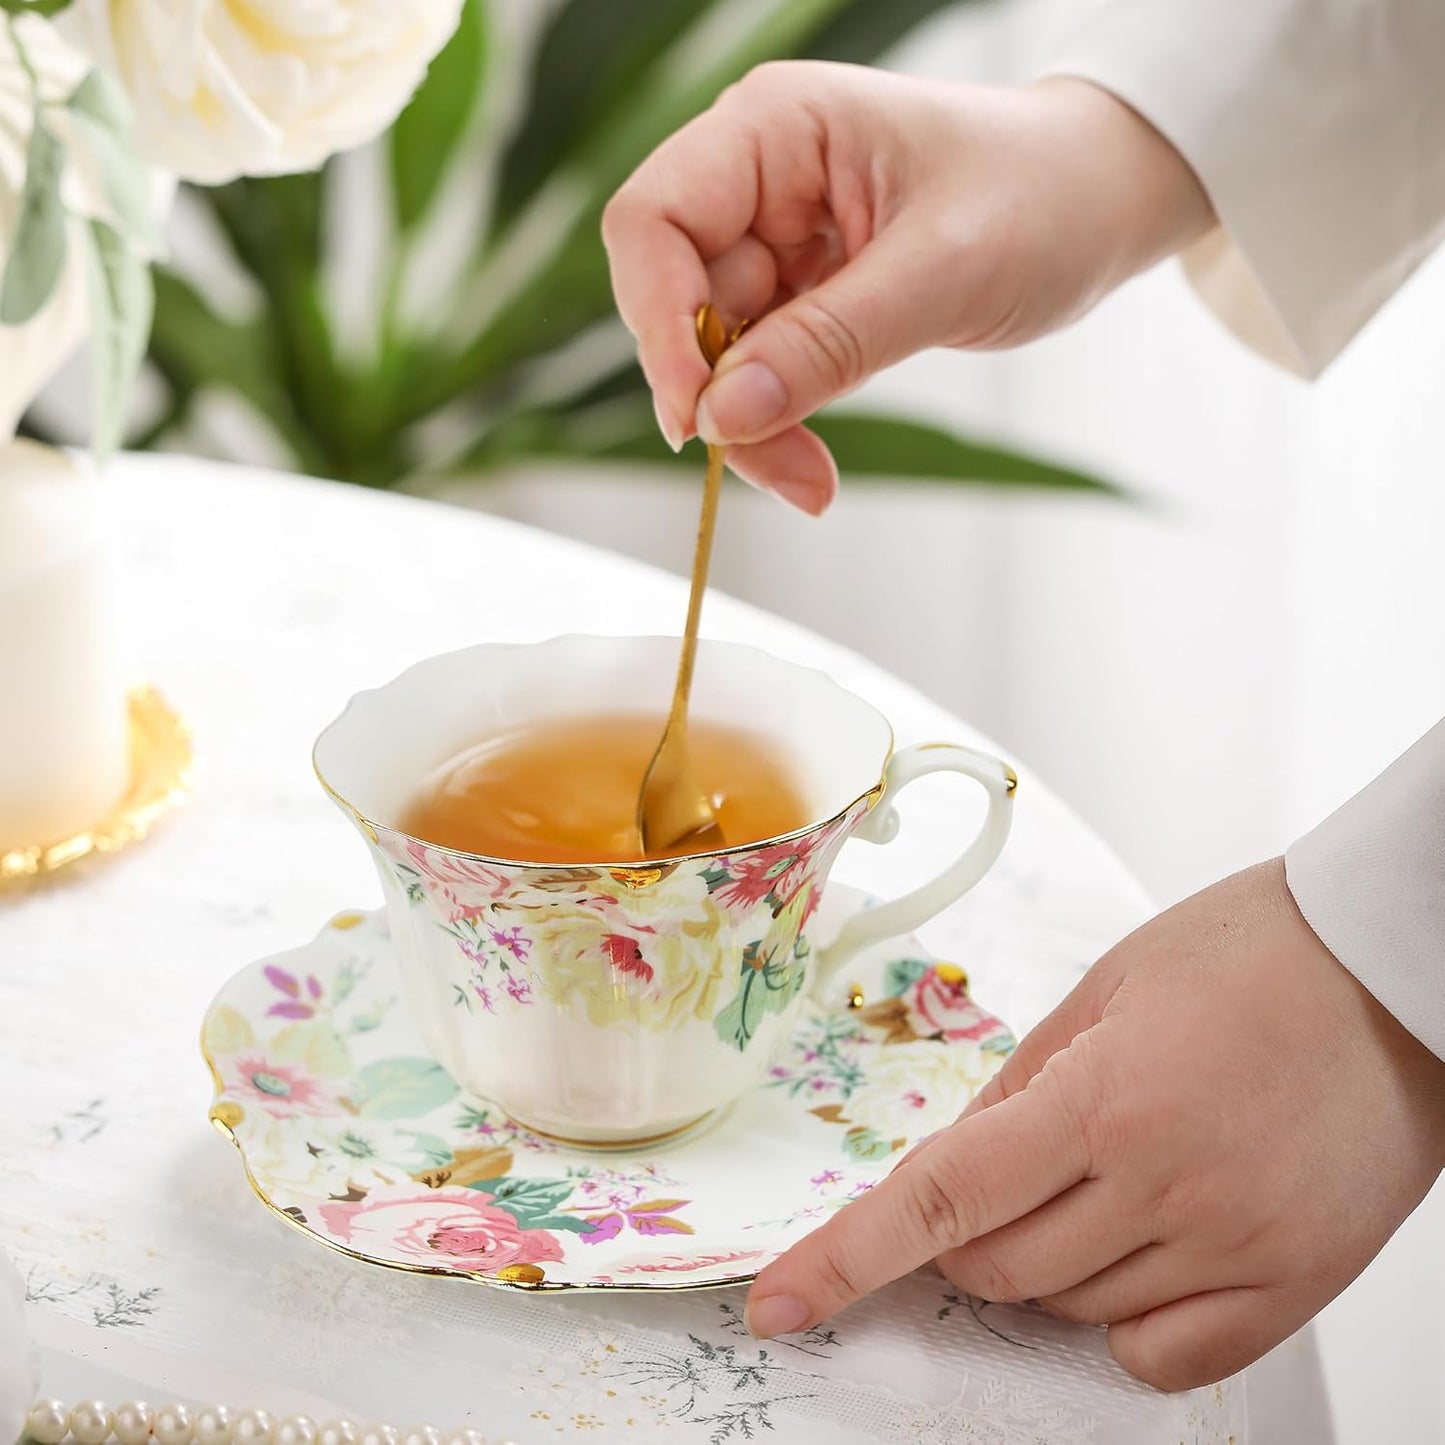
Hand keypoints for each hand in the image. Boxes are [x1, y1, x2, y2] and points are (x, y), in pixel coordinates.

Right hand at [602, 63, 1210, 511]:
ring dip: (750, 425)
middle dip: (717, 396)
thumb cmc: (1045, 196)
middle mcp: (759, 178)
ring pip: (714, 351)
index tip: (697, 417)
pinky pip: (759, 369)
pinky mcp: (802, 291)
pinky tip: (811, 461)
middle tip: (782, 473)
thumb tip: (723, 416)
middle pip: (676, 299)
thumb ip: (829, 344)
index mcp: (777, 128)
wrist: (1106, 199)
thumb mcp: (943, 273)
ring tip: (811, 482)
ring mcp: (777, 237)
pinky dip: (777, 421)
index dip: (656, 323)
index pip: (654, 220)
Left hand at [744, 859, 1444, 1389]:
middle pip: (997, 1268)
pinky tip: (1138, 1246)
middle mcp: (1167, 1188)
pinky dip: (1120, 1320)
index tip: (782, 1303)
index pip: (941, 1199)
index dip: (847, 1258)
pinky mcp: (1294, 1285)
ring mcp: (1236, 1248)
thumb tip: (957, 1159)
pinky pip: (1165, 1357)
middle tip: (998, 1174)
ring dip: (1042, 1263)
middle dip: (960, 1236)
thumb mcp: (1107, 986)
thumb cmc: (1251, 951)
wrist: (1394, 967)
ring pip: (1071, 1311)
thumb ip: (1020, 1083)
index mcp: (1106, 1100)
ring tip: (1098, 1174)